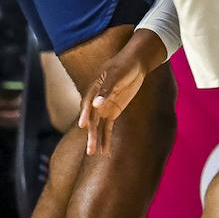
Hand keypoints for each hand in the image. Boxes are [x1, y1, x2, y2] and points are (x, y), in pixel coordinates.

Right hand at [78, 35, 159, 155]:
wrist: (134, 64)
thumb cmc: (123, 65)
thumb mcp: (116, 74)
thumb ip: (106, 89)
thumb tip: (96, 105)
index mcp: (93, 89)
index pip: (87, 104)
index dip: (85, 114)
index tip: (83, 125)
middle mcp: (95, 101)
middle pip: (92, 119)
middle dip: (91, 134)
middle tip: (90, 150)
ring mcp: (103, 107)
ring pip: (98, 126)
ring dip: (96, 139)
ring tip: (93, 153)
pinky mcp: (112, 112)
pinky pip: (108, 127)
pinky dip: (106, 138)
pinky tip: (105, 151)